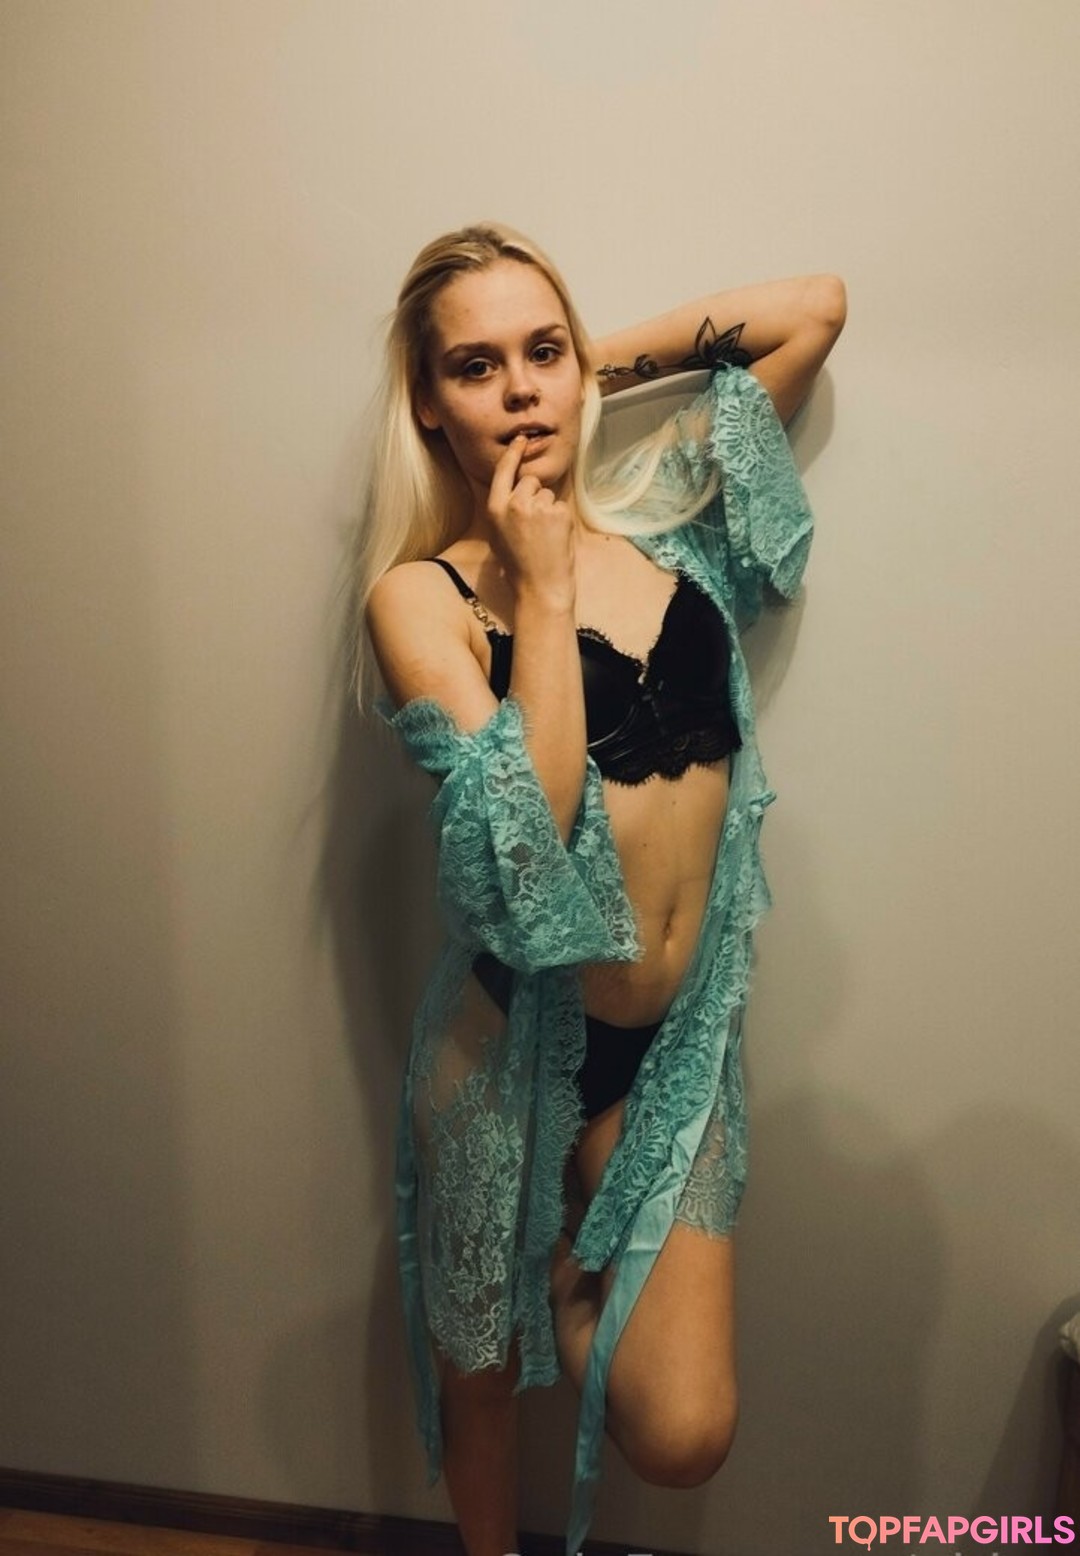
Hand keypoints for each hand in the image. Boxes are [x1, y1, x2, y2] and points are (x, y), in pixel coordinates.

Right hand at [486, 435, 575, 610]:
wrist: (540, 586)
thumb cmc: (517, 565)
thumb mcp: (497, 536)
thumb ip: (503, 510)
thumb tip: (513, 491)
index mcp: (495, 509)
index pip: (503, 471)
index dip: (513, 453)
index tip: (521, 439)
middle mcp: (515, 504)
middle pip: (530, 481)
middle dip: (535, 494)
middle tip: (534, 525)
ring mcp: (538, 507)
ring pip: (548, 493)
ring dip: (548, 509)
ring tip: (544, 536)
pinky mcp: (559, 513)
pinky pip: (561, 506)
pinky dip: (561, 519)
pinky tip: (555, 538)